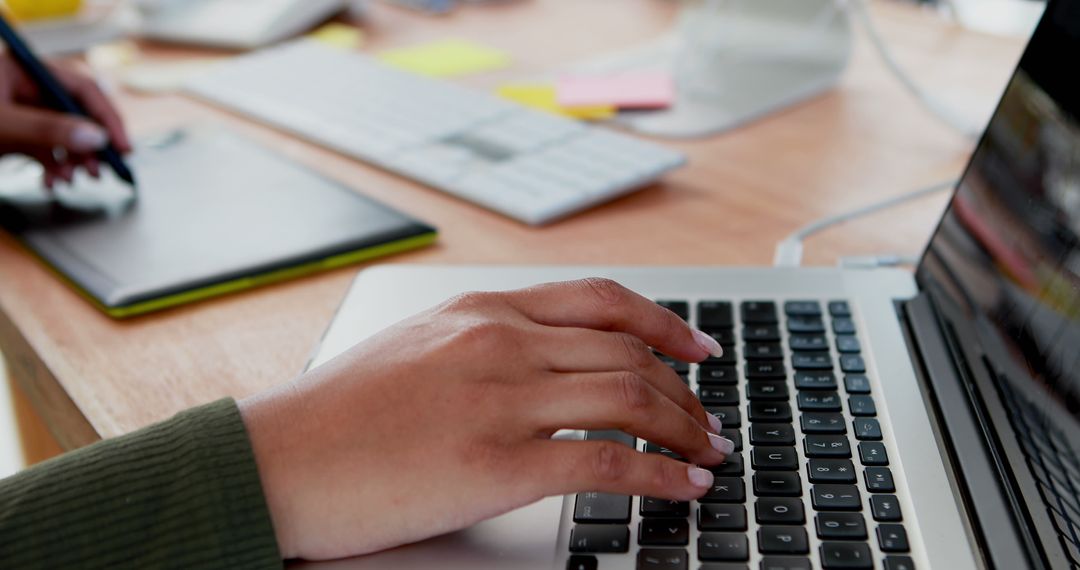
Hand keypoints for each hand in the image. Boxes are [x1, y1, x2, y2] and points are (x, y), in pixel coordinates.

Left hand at [0, 54, 130, 187]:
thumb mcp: (4, 125)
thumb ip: (48, 129)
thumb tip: (95, 138)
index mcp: (27, 70)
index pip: (83, 89)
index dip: (107, 119)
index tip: (121, 147)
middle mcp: (29, 87)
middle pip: (78, 115)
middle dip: (89, 147)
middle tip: (97, 170)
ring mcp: (24, 112)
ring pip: (66, 136)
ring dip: (72, 162)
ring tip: (71, 179)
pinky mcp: (18, 134)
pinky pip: (48, 150)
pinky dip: (54, 168)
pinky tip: (51, 181)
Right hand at [240, 278, 734, 560]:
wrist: (278, 459)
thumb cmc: (337, 413)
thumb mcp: (417, 348)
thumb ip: (483, 344)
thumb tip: (541, 364)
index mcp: (482, 309)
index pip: (600, 302)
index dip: (664, 323)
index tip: (697, 347)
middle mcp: (500, 342)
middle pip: (628, 354)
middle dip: (686, 389)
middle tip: (711, 418)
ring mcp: (501, 399)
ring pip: (630, 399)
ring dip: (685, 429)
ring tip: (709, 454)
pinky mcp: (497, 463)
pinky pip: (606, 460)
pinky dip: (659, 474)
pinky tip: (683, 487)